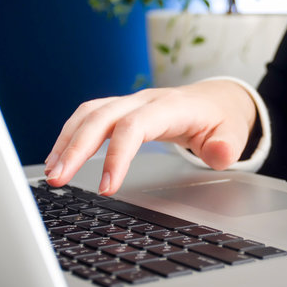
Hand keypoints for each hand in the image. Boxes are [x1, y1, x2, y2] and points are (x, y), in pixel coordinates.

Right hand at [44, 79, 255, 195]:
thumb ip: (227, 147)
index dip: (116, 155)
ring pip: (89, 113)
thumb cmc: (222, 118)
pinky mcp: (123, 110)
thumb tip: (217, 153)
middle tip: (57, 179)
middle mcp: (145, 100)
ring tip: (52, 171)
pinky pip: (91, 116)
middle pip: (101, 116)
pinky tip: (60, 157)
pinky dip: (72, 135)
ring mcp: (132, 102)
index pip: (134, 126)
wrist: (218, 99)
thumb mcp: (234, 133)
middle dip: (76, 148)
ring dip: (66, 141)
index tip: (105, 187)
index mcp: (170, 107)